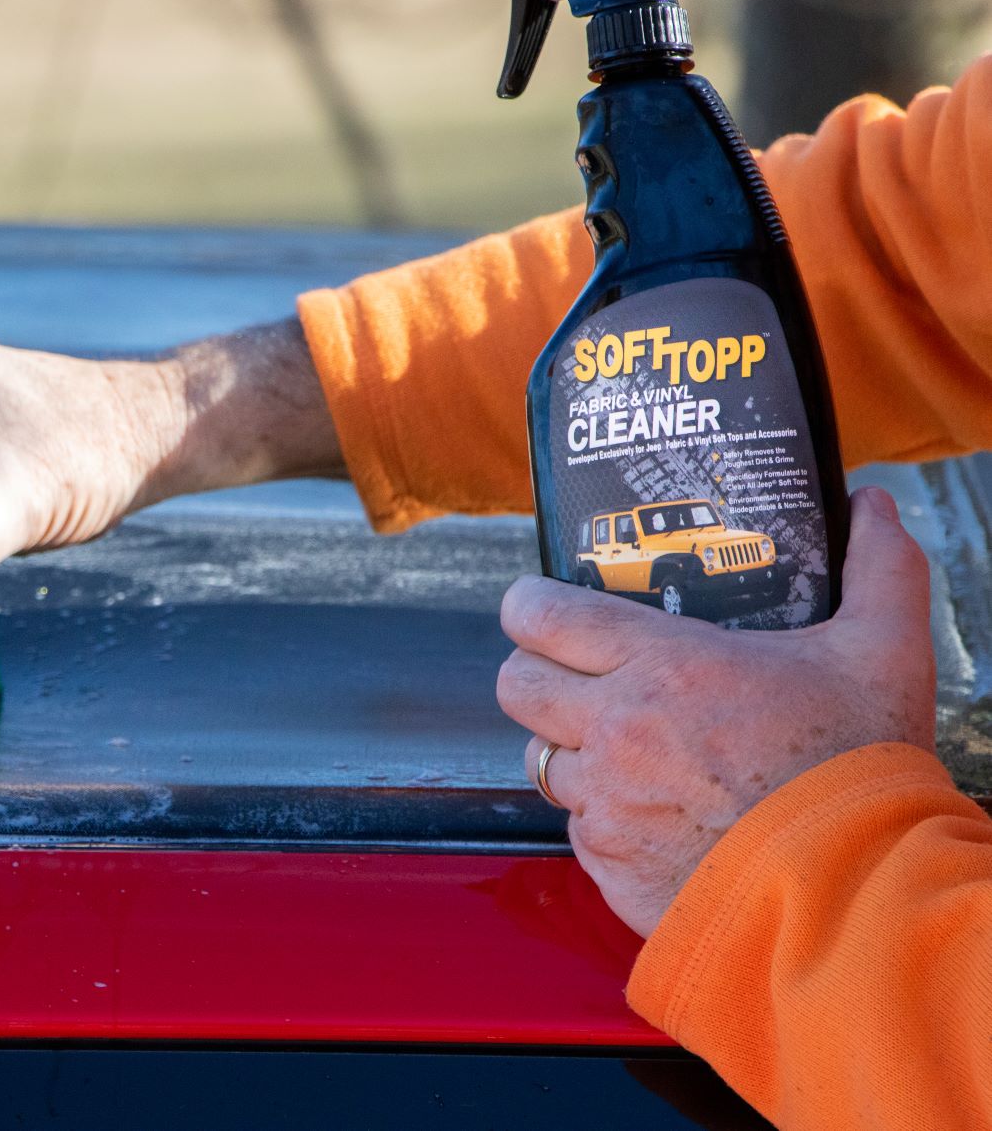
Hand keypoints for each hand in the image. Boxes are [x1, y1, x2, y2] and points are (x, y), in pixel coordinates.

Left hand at [496, 487, 935, 936]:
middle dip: (536, 674)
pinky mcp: (609, 866)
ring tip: (631, 752)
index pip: (537, 615)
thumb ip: (879, 569)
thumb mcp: (883, 654)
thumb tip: (874, 504)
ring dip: (573, 752)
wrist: (857, 894)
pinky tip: (661, 819)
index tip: (543, 606)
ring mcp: (605, 803)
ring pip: (542, 761)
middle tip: (579, 677)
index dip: (529, 606)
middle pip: (514, 685)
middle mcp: (614, 731)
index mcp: (660, 666)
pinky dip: (607, 823)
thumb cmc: (860, 769)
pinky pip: (580, 832)